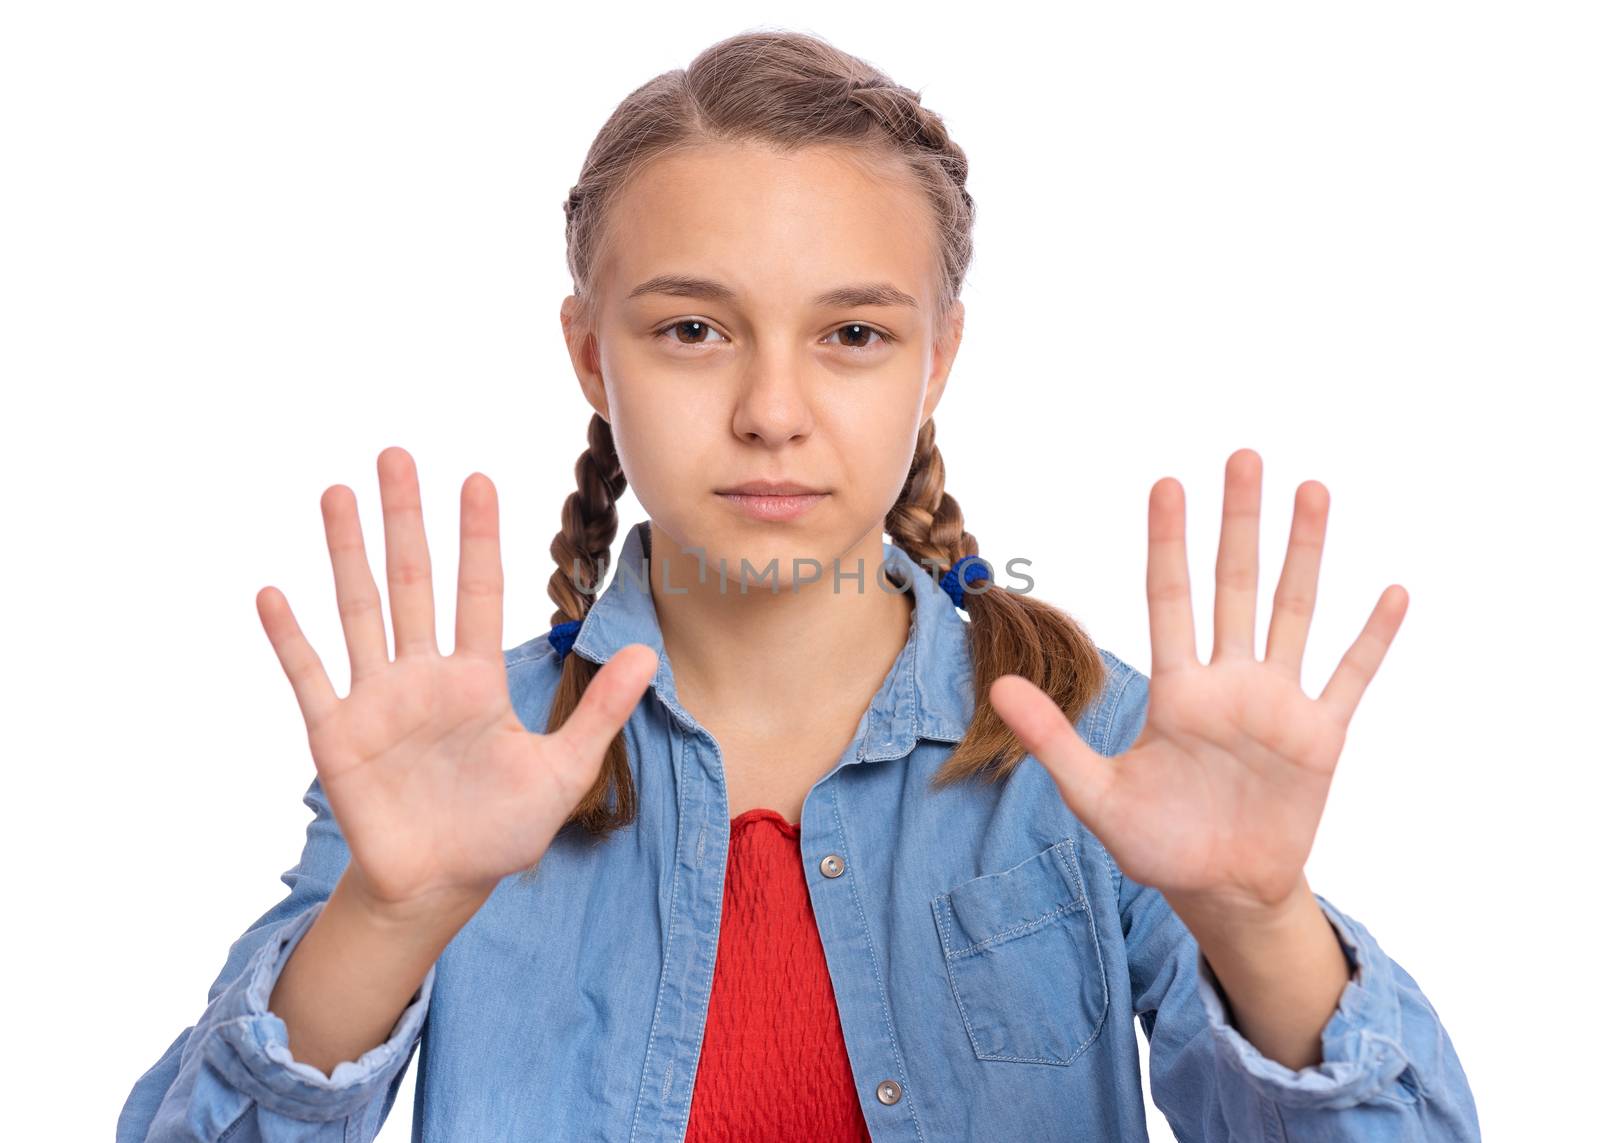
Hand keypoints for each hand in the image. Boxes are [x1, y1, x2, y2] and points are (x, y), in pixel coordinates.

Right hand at [256, 446, 656, 920]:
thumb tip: (650, 652)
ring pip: (360, 611)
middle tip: (395, 454)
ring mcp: (377, 700)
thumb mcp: (563, 772)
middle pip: (412, 581)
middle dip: (405, 519)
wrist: (442, 888)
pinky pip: (310, 677)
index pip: (478, 591)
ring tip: (336, 494)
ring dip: (347, 553)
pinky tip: (273, 592)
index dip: (478, 538)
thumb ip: (599, 711)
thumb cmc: (501, 831)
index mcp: (476, 679)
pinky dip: (291, 638)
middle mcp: (424, 676)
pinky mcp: (337, 735)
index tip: (476, 479)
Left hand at [990, 448, 1406, 920]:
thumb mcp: (1096, 794)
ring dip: (1304, 554)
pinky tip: (1392, 590)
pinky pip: (1350, 677)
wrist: (1220, 892)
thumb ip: (1052, 739)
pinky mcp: (1320, 738)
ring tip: (1311, 491)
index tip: (1167, 484)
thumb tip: (996, 687)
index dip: (1168, 544)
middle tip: (1243, 457)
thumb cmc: (1156, 842)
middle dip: (1238, 524)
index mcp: (1176, 690)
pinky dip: (1372, 638)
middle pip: (1235, 587)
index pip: (1170, 599)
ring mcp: (1278, 705)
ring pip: (1294, 613)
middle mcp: (1228, 683)